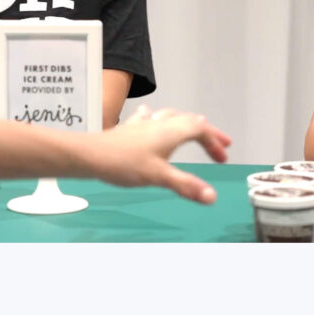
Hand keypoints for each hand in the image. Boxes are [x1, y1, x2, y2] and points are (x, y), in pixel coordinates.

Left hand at [92, 104, 231, 203]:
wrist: (91, 155)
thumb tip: (212, 196)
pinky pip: (150, 119)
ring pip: (171, 117)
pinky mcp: (130, 128)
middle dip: (206, 133)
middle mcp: (160, 123)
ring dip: (186, 124)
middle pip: (189, 121)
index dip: (214, 141)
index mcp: (172, 131)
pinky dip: (159, 120)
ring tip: (194, 127)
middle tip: (219, 146)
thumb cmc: (125, 163)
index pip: (200, 129)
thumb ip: (186, 185)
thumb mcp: (159, 177)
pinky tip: (151, 118)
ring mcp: (144, 124)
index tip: (223, 157)